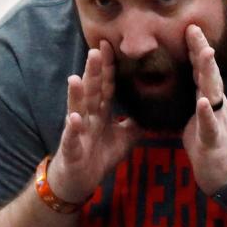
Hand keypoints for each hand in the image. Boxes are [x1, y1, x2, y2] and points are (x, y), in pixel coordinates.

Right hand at [48, 41, 138, 202]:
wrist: (78, 181)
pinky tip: (74, 118)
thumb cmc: (98, 156)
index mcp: (100, 112)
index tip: (112, 46)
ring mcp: (77, 131)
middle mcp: (87, 117)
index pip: (106, 86)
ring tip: (76, 78)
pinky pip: (71, 137)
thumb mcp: (124, 138)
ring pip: (77, 109)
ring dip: (76, 94)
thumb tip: (154, 110)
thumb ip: (135, 123)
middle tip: (97, 50)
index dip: (109, 68)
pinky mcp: (71, 149)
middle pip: (92, 91)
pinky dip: (72, 128)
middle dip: (93, 72)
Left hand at [182, 25, 226, 195]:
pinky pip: (210, 125)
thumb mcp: (197, 117)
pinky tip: (203, 102)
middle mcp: (216, 105)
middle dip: (201, 50)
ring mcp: (217, 121)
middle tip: (194, 28)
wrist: (225, 176)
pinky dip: (206, 113)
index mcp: (208, 99)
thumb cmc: (209, 146)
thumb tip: (177, 81)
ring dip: (209, 73)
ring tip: (205, 53)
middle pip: (209, 73)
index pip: (200, 69)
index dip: (195, 48)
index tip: (188, 26)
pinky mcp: (214, 140)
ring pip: (213, 93)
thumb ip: (192, 98)